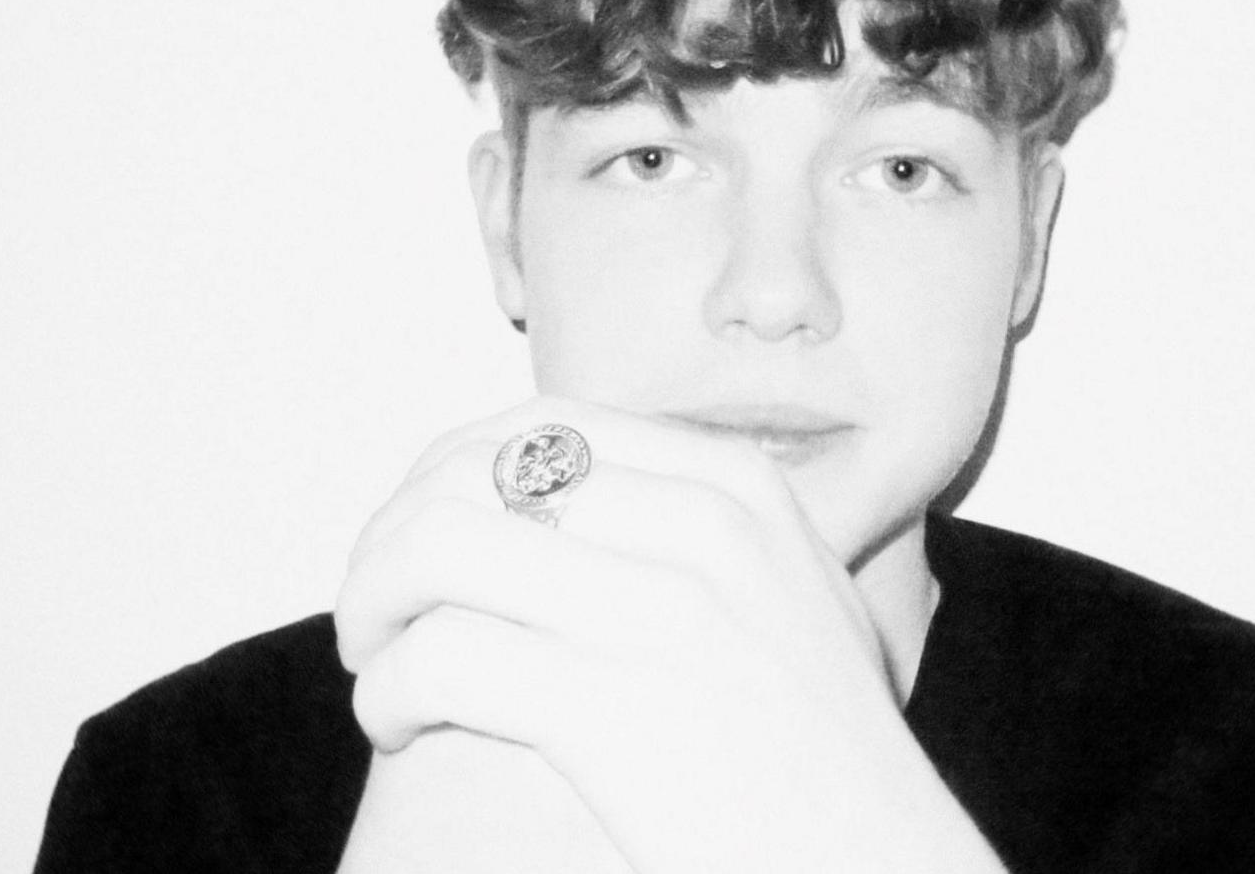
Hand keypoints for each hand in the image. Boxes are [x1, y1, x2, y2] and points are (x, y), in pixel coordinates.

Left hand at [332, 396, 1004, 873]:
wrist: (880, 867)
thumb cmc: (827, 758)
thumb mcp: (795, 596)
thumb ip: (704, 529)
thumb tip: (572, 490)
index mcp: (739, 489)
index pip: (544, 425)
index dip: (446, 474)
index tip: (418, 539)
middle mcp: (703, 528)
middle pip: (475, 472)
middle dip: (392, 536)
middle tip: (377, 609)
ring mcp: (663, 614)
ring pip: (438, 548)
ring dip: (374, 604)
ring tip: (379, 663)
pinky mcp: (615, 710)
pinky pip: (440, 658)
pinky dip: (389, 690)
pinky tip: (398, 723)